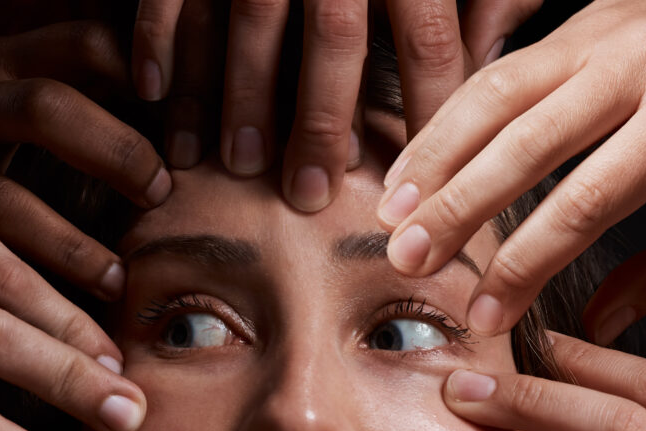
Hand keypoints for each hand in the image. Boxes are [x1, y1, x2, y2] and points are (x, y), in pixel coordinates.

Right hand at [132, 1, 537, 210]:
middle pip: (332, 40)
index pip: (428, 39)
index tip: (419, 182)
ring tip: (234, 166)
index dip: (427, 113)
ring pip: (248, 20)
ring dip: (237, 99)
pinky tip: (153, 91)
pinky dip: (159, 36)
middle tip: (306, 195)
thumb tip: (492, 48)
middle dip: (318, 124)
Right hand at [377, 0, 645, 341]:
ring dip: (434, 161)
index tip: (486, 313)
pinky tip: (416, 167)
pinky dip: (446, 124)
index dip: (525, 265)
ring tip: (393, 218)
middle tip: (410, 262)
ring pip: (493, 99)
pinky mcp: (575, 23)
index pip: (586, 202)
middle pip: (522, 145)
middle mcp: (638, 62)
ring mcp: (600, 31)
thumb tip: (602, 323)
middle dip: (456, 211)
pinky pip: (494, 74)